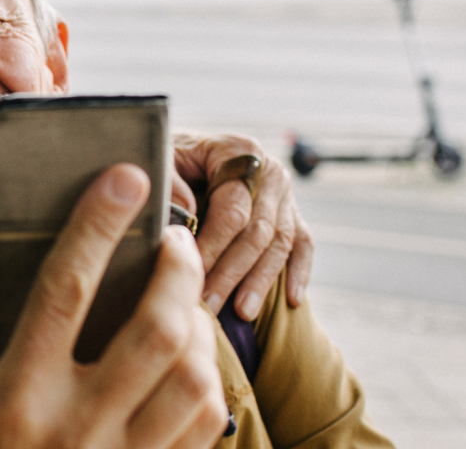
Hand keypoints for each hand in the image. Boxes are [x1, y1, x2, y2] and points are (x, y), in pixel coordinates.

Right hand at [0, 165, 227, 448]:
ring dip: (197, 324)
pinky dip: (208, 376)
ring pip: (194, 378)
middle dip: (176, 270)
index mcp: (14, 400)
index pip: (65, 291)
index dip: (97, 225)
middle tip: (172, 237)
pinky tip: (186, 354)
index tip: (126, 176)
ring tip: (178, 296)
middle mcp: (76, 432)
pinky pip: (206, 422)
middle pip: (154, 331)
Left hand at [172, 132, 313, 319]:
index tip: (190, 276)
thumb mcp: (162, 159)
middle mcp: (269, 171)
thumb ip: (170, 182)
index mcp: (238, 152)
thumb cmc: (169, 159)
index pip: (232, 208)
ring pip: (281, 243)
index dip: (213, 245)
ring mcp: (285, 193)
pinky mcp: (292, 212)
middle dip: (232, 273)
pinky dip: (299, 272)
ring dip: (261, 281)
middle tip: (209, 306)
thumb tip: (186, 214)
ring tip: (242, 313)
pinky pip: (303, 244)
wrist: (187, 152)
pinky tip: (292, 300)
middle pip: (258, 230)